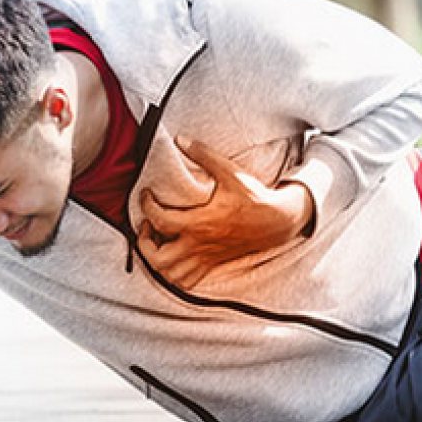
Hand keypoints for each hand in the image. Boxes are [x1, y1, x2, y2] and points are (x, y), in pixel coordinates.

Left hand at [136, 136, 314, 288]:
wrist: (277, 220)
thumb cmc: (254, 197)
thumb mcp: (230, 171)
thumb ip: (204, 155)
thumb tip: (181, 139)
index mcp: (200, 222)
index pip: (160, 220)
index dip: (145, 206)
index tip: (146, 195)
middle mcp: (200, 244)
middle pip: (159, 259)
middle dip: (144, 243)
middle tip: (147, 225)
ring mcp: (206, 257)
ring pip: (170, 274)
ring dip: (156, 260)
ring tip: (157, 241)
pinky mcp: (213, 263)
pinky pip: (187, 281)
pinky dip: (172, 274)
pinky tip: (172, 256)